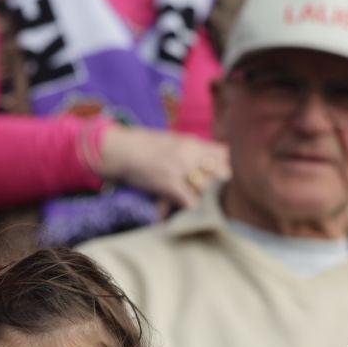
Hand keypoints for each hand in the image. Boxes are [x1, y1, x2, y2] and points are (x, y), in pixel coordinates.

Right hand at [96, 125, 230, 210]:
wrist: (123, 150)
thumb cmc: (146, 146)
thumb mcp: (174, 140)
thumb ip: (193, 149)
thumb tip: (210, 161)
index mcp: (193, 142)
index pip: (224, 153)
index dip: (223, 165)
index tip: (215, 173)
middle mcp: (190, 154)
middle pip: (223, 172)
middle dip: (218, 182)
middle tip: (208, 189)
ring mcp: (181, 169)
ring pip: (208, 188)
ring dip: (202, 195)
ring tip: (191, 197)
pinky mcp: (170, 184)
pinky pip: (191, 201)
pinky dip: (188, 206)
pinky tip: (181, 204)